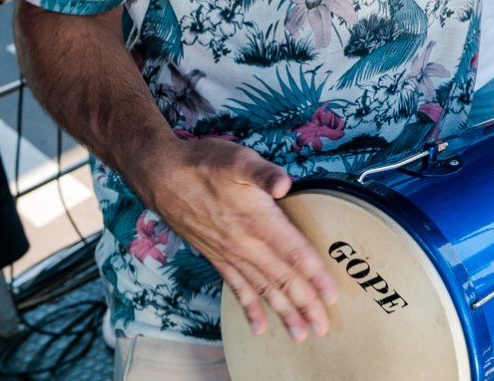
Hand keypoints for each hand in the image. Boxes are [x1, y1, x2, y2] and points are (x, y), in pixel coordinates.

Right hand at [132, 138, 336, 341]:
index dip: (314, 275)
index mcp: (257, 221)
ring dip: (282, 313)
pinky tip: (258, 326)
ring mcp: (229, 254)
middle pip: (281, 280)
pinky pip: (236, 288)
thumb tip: (283, 183)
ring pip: (261, 289)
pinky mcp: (216, 257)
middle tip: (322, 328)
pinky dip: (249, 308)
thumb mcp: (238, 159)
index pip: (293, 253)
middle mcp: (244, 244)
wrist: (162, 176)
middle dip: (304, 305)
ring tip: (299, 334)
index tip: (332, 297)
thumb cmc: (205, 163)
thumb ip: (263, 173)